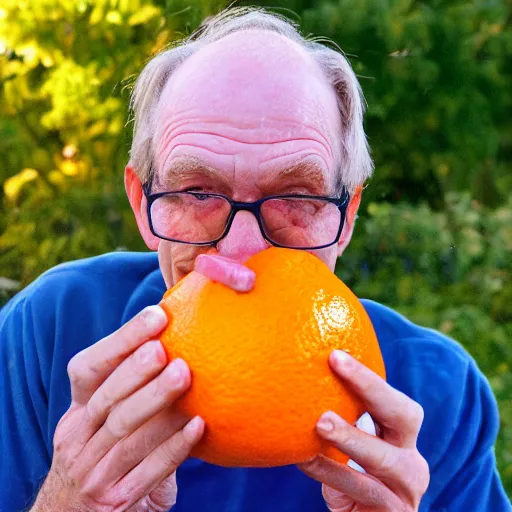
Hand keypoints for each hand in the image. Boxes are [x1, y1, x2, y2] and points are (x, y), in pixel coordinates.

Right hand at [32, 254, 252, 511]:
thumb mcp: (106, 422)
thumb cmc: (107, 455)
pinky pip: (148, 472)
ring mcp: (92, 471)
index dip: (121, 341)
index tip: (156, 315)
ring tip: (184, 375)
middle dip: (136, 370)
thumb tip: (185, 338)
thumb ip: (132, 390)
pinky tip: (199, 426)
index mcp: (78, 412)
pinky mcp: (114, 499)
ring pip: (125, 432)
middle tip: (165, 347)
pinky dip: (174, 448)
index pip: (88, 369)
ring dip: (155, 401)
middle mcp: (78, 437)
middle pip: (107, 398)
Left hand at [298, 350, 429, 511]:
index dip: (367, 377)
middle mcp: (411, 459)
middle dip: (370, 386)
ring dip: (350, 436)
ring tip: (320, 422)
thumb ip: (338, 420)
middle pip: (405, 415)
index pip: (392, 399)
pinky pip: (361, 490)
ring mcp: (406, 489)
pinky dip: (329, 472)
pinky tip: (302, 458)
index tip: (335, 355)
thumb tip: (296, 378)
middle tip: (335, 363)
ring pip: (383, 458)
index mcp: (402, 437)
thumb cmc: (352, 482)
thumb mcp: (351, 450)